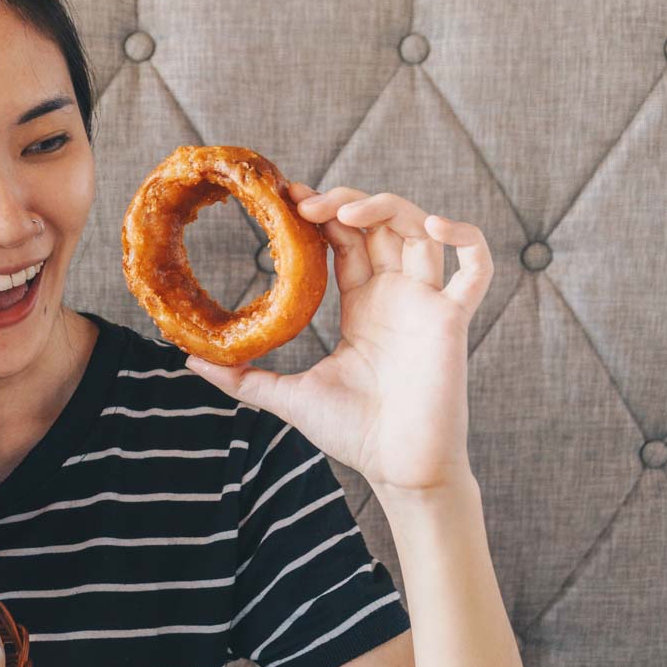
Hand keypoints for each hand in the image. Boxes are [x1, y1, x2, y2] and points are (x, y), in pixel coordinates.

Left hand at [185, 182, 493, 493]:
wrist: (397, 469)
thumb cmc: (353, 434)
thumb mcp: (287, 396)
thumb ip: (242, 376)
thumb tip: (190, 359)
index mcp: (362, 306)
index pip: (345, 241)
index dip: (323, 214)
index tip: (288, 196)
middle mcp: (396, 296)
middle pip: (380, 224)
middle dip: (346, 201)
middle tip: (305, 203)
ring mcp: (426, 304)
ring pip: (421, 231)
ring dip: (389, 207)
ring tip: (345, 212)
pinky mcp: (452, 321)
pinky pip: (476, 268)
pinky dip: (465, 238)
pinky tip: (433, 226)